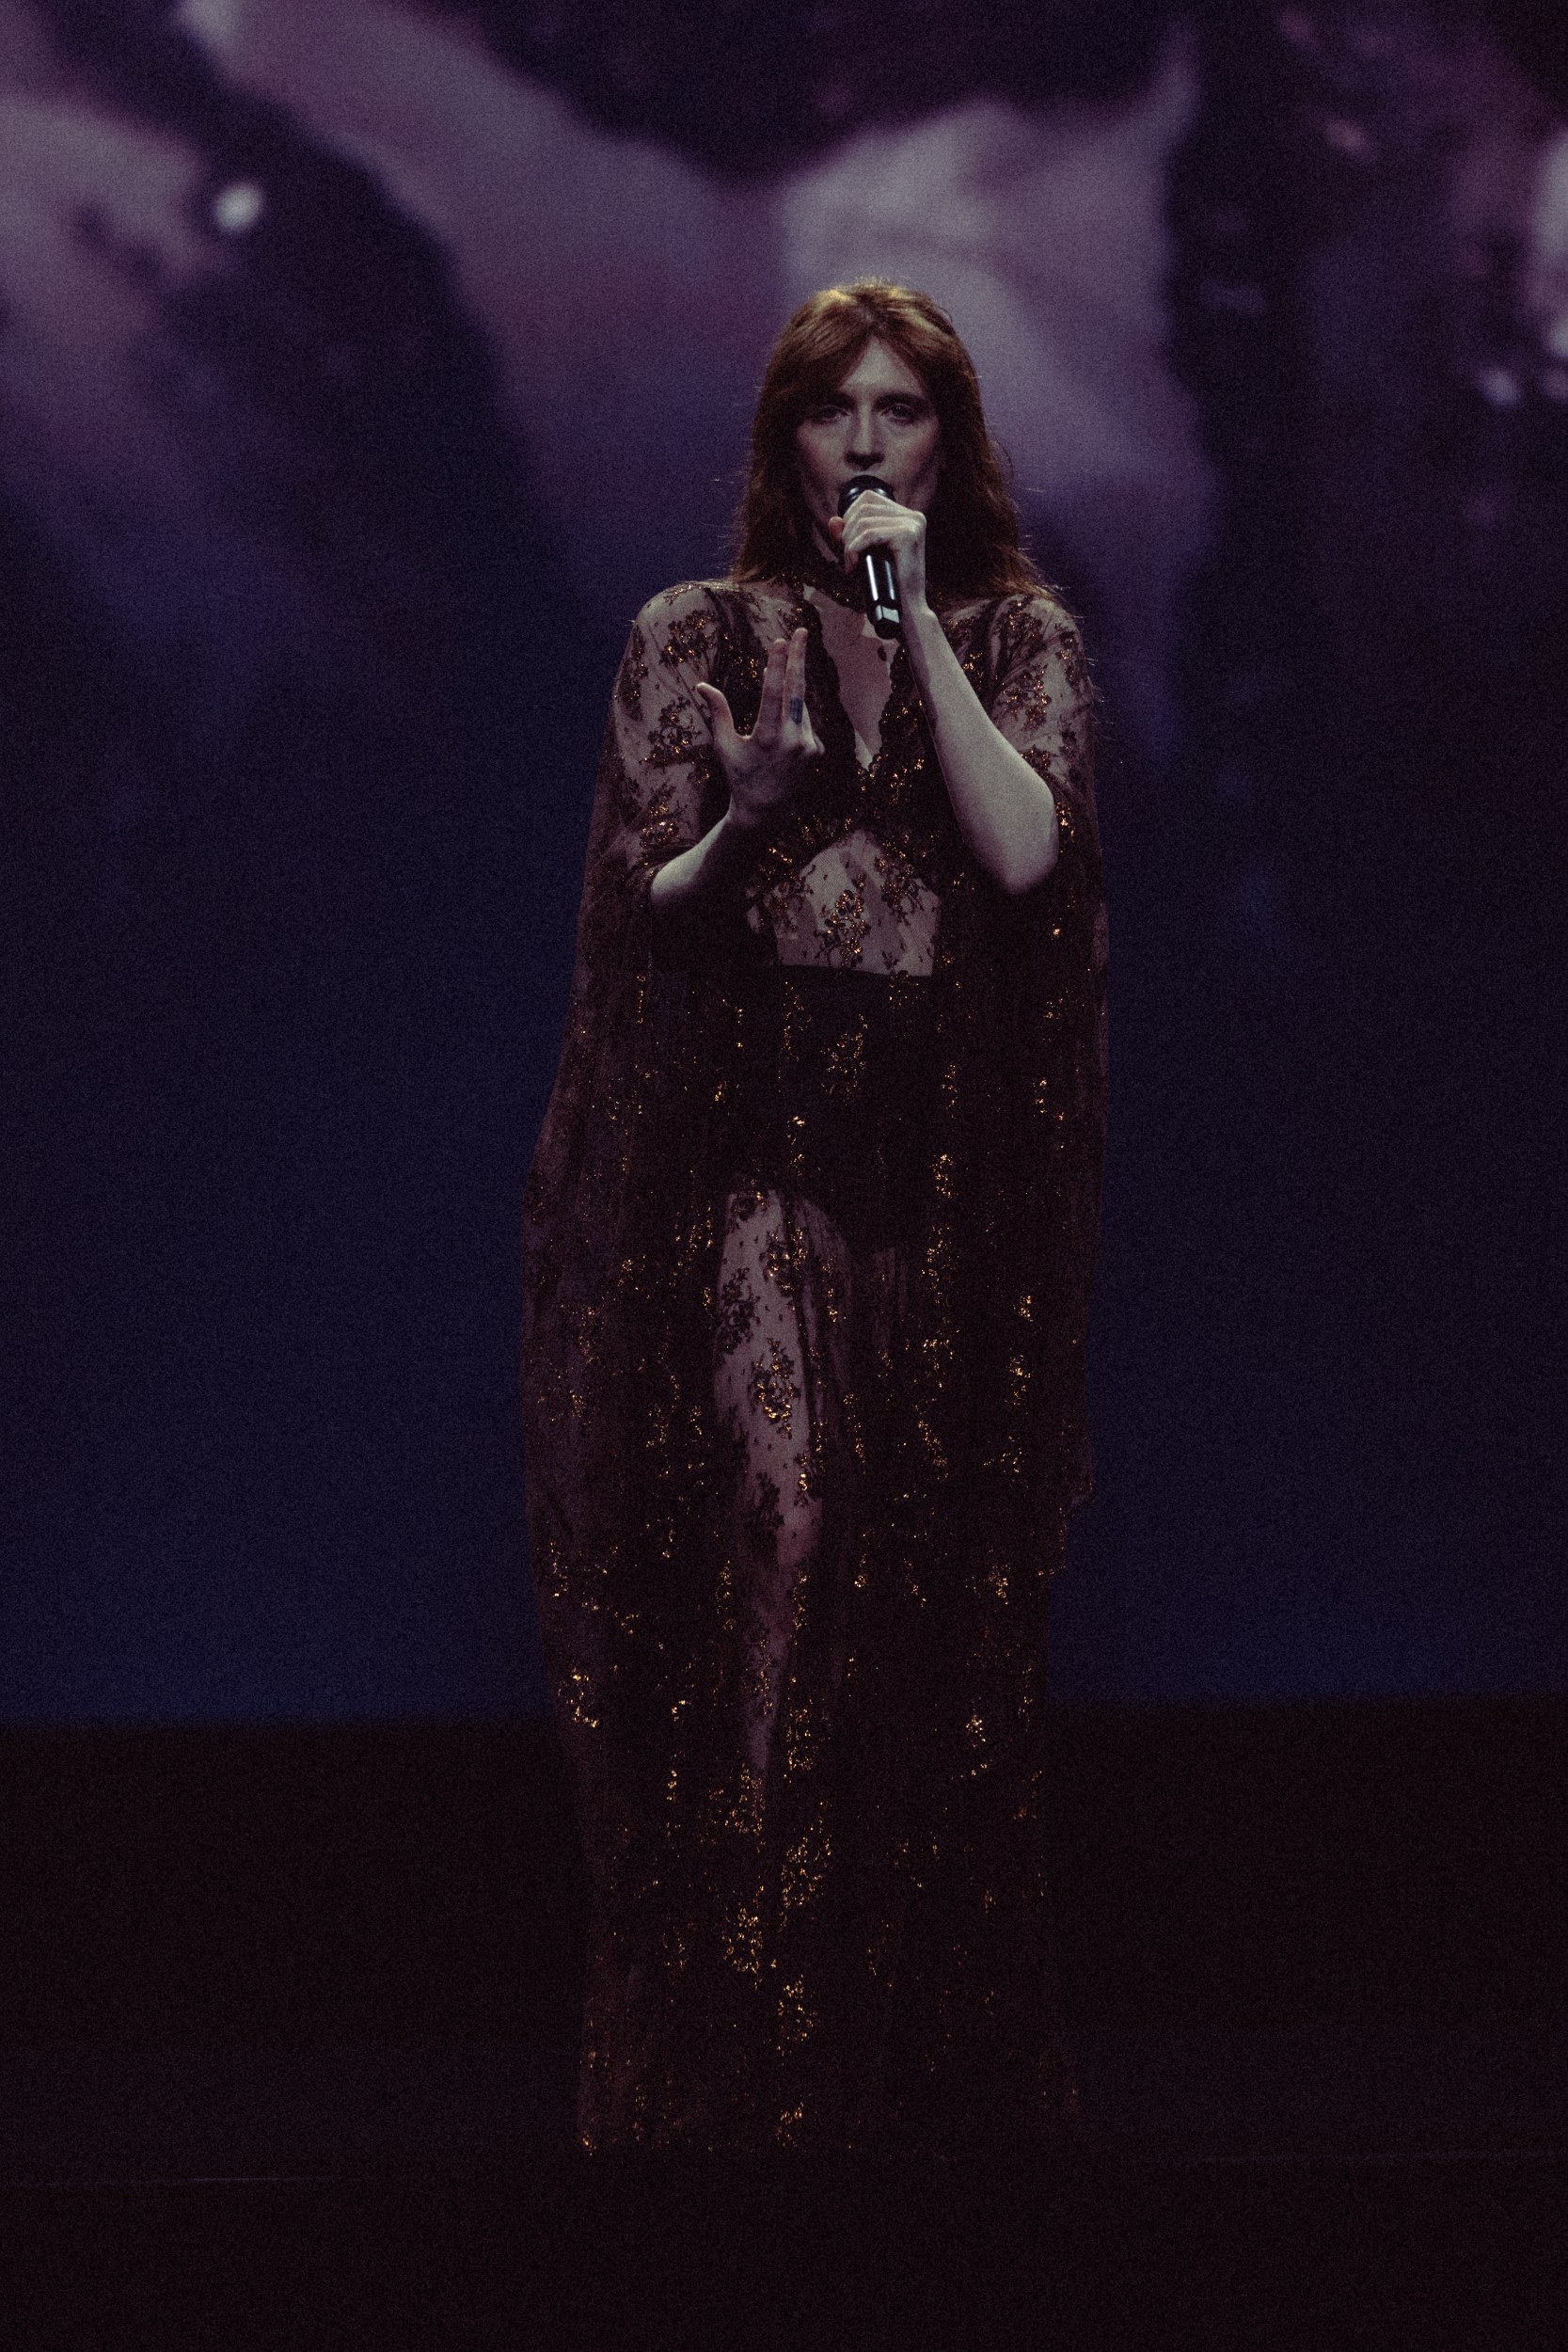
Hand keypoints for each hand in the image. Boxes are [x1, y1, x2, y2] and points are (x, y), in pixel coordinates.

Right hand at [693, 627, 820, 831]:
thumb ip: (718, 712)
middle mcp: (792, 740)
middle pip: (797, 690)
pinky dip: (795, 718)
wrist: (766, 810)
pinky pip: (806, 722)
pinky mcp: (818, 750)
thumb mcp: (724, 746)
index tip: (780, 642)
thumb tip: (702, 685)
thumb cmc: (739, 775)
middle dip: (798, 658)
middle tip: (800, 633)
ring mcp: (809, 746)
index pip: (774, 694)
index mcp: (767, 738)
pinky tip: (783, 735)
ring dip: (789, 697)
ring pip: (800, 707)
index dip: (777, 666)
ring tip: (775, 712)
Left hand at [828, 489, 929, 613]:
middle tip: (848, 557)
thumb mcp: (863, 556)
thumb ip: (848, 537)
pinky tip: (854, 567)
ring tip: (851, 565)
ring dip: (849, 544)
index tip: (848, 543)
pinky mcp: (908, 535)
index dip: (850, 517)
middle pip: (864, 507)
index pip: (868, 498)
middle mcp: (913, 516)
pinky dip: (854, 550)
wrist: (905, 612)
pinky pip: (869, 534)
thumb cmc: (885, 586)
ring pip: (864, 520)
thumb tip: (832, 520)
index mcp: (907, 516)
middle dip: (848, 532)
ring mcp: (913, 524)